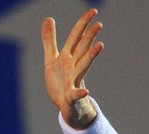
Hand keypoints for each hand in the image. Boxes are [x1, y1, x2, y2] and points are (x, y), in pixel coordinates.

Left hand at [42, 9, 103, 128]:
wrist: (67, 106)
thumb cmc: (60, 82)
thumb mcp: (51, 60)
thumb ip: (50, 40)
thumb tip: (48, 18)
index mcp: (68, 57)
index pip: (76, 38)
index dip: (83, 24)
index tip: (93, 11)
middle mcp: (73, 66)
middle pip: (82, 49)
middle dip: (89, 37)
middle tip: (98, 24)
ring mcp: (74, 81)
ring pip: (83, 67)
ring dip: (91, 56)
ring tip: (100, 45)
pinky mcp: (71, 96)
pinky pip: (76, 94)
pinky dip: (80, 92)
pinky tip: (85, 91)